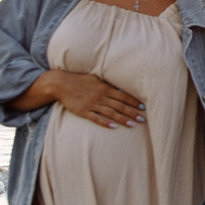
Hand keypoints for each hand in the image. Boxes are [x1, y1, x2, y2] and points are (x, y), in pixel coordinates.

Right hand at [26, 68, 144, 128]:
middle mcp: (100, 96)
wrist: (62, 84)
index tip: (143, 107)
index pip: (123, 96)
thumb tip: (120, 87)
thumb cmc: (80, 80)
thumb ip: (107, 84)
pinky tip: (114, 127)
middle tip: (143, 119)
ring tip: (133, 125)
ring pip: (111, 113)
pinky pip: (96, 118)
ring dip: (123, 119)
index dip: (133, 101)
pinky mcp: (83, 111)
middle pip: (120, 106)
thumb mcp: (96, 78)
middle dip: (132, 112)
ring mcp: (92, 104)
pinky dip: (105, 123)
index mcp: (104, 88)